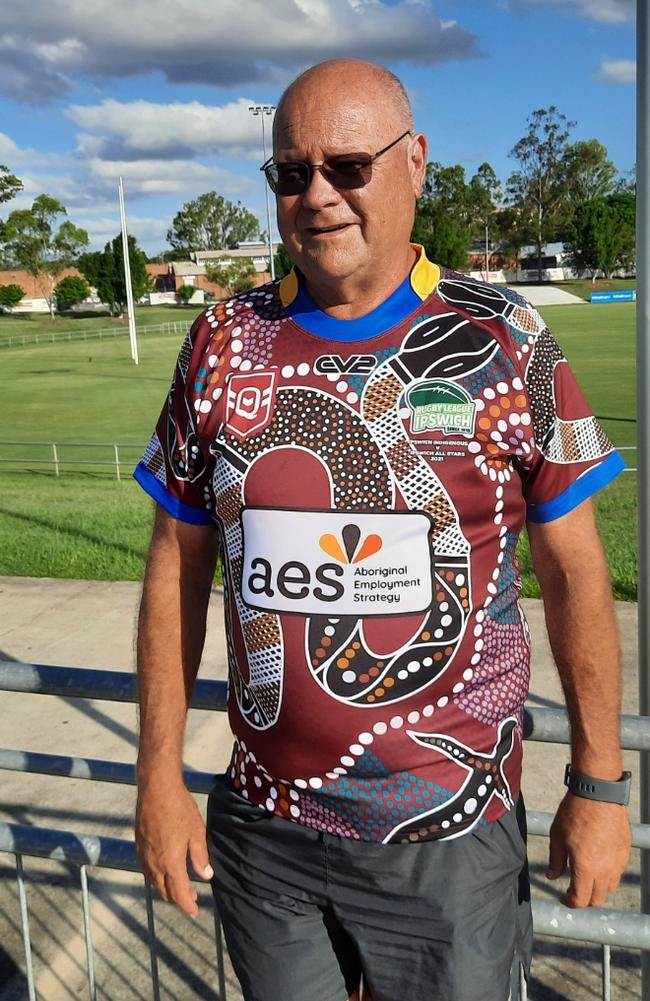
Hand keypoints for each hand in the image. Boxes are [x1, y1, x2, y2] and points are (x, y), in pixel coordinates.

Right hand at [136, 780, 213, 916]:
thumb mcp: (197, 832)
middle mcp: (154, 864)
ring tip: (179, 886)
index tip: (194, 911)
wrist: (156, 789)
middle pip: (164, 891)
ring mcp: (143, 855)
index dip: (187, 905)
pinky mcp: (138, 845)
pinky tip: (164, 870)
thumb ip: (200, 857)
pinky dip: (156, 876)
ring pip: (153, 882)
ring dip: (166, 888)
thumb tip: (206, 876)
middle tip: (191, 897)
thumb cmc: (179, 809)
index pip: (179, 893)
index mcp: (171, 863)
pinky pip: (146, 870)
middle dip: (178, 897)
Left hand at [547, 793, 630, 907]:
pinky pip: (618, 872)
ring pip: (610, 887)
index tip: (563, 898)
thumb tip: (552, 877)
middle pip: (597, 898)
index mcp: (586, 868)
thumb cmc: (574, 813)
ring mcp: (618, 861)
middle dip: (584, 899)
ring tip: (586, 877)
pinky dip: (608, 875)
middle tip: (573, 890)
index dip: (569, 902)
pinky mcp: (625, 852)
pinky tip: (599, 863)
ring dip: (598, 888)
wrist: (597, 794)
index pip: (580, 899)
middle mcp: (605, 870)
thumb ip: (556, 861)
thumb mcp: (557, 837)